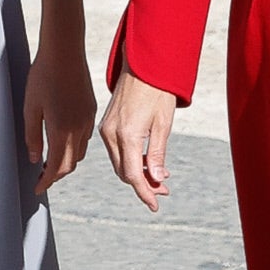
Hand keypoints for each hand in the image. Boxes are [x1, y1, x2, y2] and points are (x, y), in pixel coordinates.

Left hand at [24, 41, 96, 195]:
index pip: (56, 167)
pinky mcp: (91, 111)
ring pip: (80, 152)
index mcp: (61, 130)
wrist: (65, 51)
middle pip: (70, 164)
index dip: (46, 181)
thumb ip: (31, 136)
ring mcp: (87, 120)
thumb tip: (35, 158)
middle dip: (56, 175)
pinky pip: (85, 138)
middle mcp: (78, 129)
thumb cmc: (43, 75)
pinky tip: (63, 141)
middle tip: (42, 178)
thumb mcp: (30, 107)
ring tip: (51, 162)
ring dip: (66, 161)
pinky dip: (74, 147)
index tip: (37, 188)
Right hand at [99, 69, 177, 211]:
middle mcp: (111, 134)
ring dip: (137, 173)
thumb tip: (157, 179)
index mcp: (126, 135)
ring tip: (160, 178)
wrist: (141, 64)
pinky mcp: (106, 125)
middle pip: (124, 173)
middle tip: (164, 191)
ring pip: (119, 164)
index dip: (145, 193)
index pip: (132, 175)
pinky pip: (116, 151)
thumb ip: (157, 154)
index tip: (155, 205)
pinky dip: (130, 160)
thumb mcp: (163, 124)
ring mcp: (106, 130)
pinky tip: (147, 161)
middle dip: (143, 185)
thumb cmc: (157, 90)